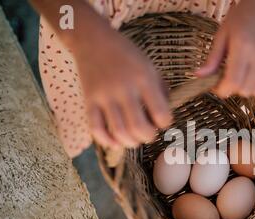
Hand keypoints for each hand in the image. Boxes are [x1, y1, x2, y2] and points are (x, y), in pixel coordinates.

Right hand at [73, 25, 171, 148]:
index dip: (165, 123)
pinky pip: (96, 128)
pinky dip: (107, 141)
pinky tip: (116, 142)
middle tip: (149, 134)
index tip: (163, 122)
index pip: (161, 114)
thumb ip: (161, 91)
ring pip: (118, 131)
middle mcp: (124, 88)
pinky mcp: (89, 101)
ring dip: (131, 142)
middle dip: (148, 137)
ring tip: (135, 139)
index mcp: (144, 79)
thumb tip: (165, 118)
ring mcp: (104, 96)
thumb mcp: (150, 67)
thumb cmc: (127, 55)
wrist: (93, 40)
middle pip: (138, 127)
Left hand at [196, 0, 254, 97]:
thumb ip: (212, 59)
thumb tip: (199, 76)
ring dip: (246, 90)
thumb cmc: (240, 18)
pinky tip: (253, 77)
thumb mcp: (221, 35)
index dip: (222, 90)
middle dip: (233, 90)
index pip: (233, 81)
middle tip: (227, 79)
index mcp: (243, 47)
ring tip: (240, 77)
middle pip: (245, 89)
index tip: (216, 88)